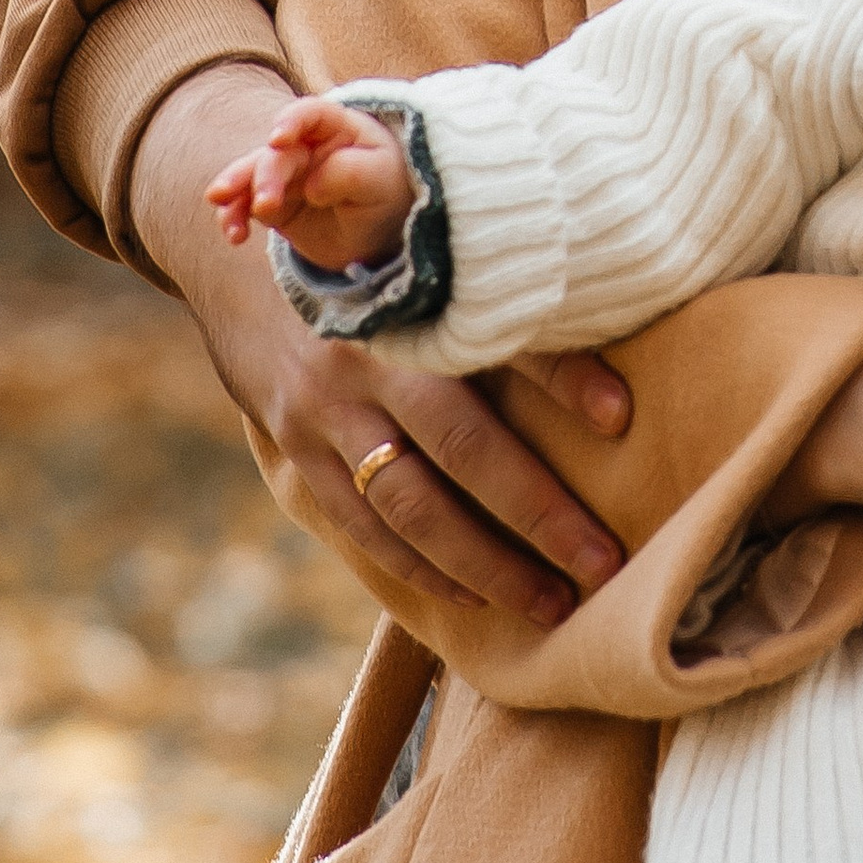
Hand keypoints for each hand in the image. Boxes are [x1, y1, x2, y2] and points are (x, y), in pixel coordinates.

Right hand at [136, 65, 634, 628]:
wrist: (240, 265)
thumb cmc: (368, 261)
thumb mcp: (424, 261)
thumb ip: (504, 302)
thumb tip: (603, 360)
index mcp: (412, 299)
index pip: (502, 341)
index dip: (565, 376)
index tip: (623, 419)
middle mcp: (369, 357)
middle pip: (463, 447)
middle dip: (539, 513)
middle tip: (604, 563)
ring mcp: (324, 411)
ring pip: (412, 506)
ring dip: (485, 564)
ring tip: (550, 602)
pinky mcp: (296, 453)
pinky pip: (362, 526)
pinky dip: (418, 567)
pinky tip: (471, 595)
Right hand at [208, 92, 413, 269]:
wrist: (379, 232)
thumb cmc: (385, 191)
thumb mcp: (381, 180)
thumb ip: (350, 173)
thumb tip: (313, 184)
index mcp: (336, 127)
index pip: (310, 113)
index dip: (291, 121)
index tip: (277, 139)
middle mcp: (304, 146)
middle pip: (277, 153)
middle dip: (266, 176)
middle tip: (266, 205)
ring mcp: (284, 175)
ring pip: (250, 175)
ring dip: (235, 189)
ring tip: (222, 205)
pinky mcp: (271, 204)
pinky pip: (245, 206)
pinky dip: (234, 217)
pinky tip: (234, 235)